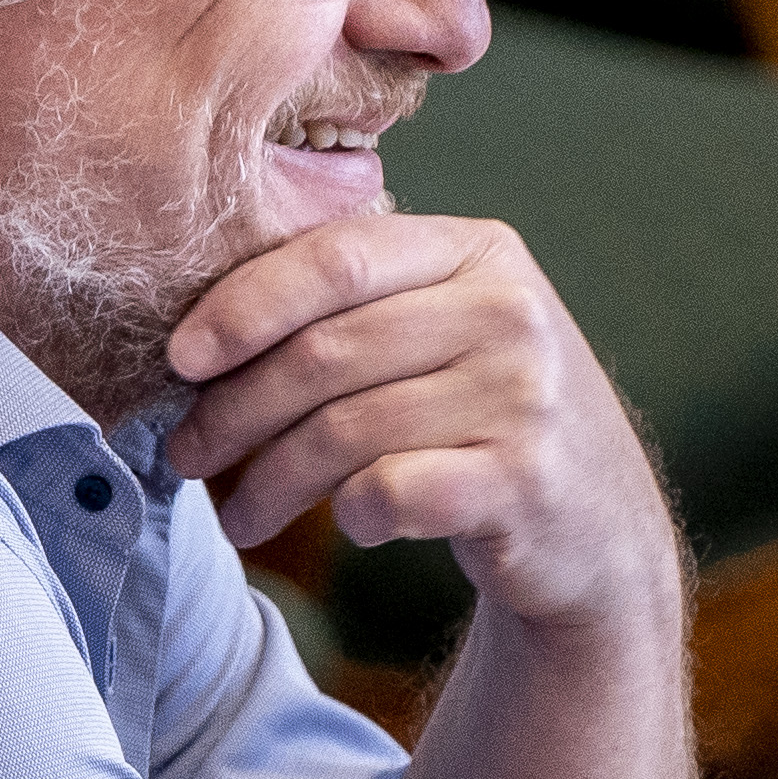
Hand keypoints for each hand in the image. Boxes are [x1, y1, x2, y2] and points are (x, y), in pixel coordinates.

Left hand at [163, 215, 677, 633]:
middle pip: (325, 352)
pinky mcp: (526, 481)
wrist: (598, 523)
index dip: (244, 305)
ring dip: (270, 483)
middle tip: (187, 454)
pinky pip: (391, 492)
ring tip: (239, 516)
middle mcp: (510, 311)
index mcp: (479, 250)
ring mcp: (525, 395)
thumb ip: (359, 304)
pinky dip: (350, 515)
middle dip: (235, 411)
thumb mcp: (445, 330)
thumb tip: (198, 339)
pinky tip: (346, 527)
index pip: (337, 256)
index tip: (179, 358)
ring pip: (345, 431)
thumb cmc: (484, 416)